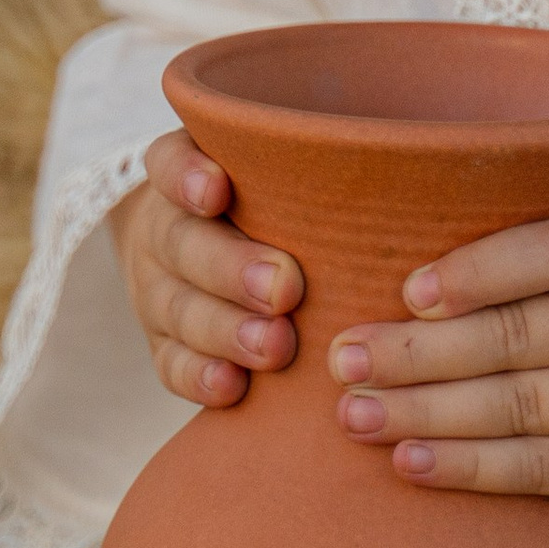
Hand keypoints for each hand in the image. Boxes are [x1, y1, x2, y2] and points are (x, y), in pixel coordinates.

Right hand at [112, 130, 302, 408]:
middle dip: (232, 268)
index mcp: (187, 173)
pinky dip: (201, 376)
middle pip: (182, 243)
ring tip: (274, 346)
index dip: (188, 177)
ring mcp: (158, 290)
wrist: (199, 253)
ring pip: (178, 309)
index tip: (218, 189)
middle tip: (284, 289)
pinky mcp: (165, 343)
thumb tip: (390, 168)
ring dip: (226, 330)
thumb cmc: (266, 203)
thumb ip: (311, 166)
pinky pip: (171, 363)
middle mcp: (165, 229)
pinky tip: (232, 386)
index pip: (171, 161)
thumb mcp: (276, 172)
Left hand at [325, 188, 548, 523]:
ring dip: (427, 415)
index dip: (478, 270)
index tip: (406, 285)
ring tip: (351, 414)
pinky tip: (412, 466)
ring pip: (523, 412)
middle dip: (419, 352)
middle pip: (520, 340)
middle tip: (339, 355)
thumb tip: (488, 157)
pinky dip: (474, 473)